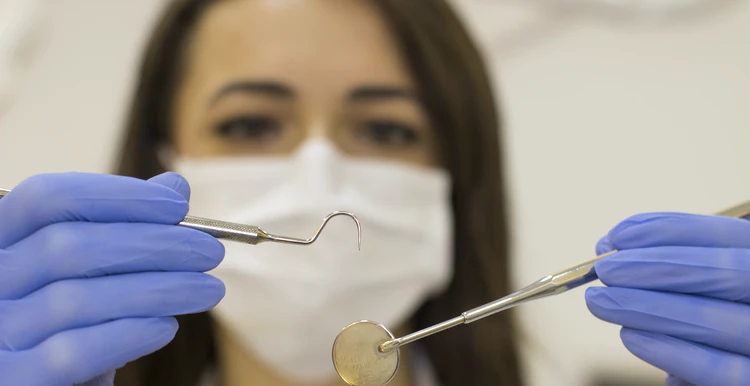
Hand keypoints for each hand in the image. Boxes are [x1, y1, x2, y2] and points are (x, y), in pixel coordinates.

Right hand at [0, 172, 224, 385]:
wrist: (57, 384)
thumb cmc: (78, 323)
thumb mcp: (97, 271)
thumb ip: (126, 226)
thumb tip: (173, 186)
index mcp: (1, 240)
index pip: (48, 198)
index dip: (117, 196)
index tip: (179, 207)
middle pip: (68, 246)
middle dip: (154, 245)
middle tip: (210, 253)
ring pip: (76, 299)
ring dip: (159, 289)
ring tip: (208, 290)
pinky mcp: (13, 382)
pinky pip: (71, 353)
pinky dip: (128, 334)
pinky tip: (167, 327)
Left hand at [586, 212, 749, 385]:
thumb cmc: (720, 328)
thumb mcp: (710, 289)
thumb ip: (679, 267)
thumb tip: (614, 248)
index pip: (726, 236)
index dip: (667, 230)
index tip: (617, 236)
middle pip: (722, 273)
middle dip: (652, 266)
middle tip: (605, 269)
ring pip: (712, 321)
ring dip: (646, 307)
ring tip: (601, 301)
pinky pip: (719, 371)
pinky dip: (670, 350)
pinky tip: (630, 336)